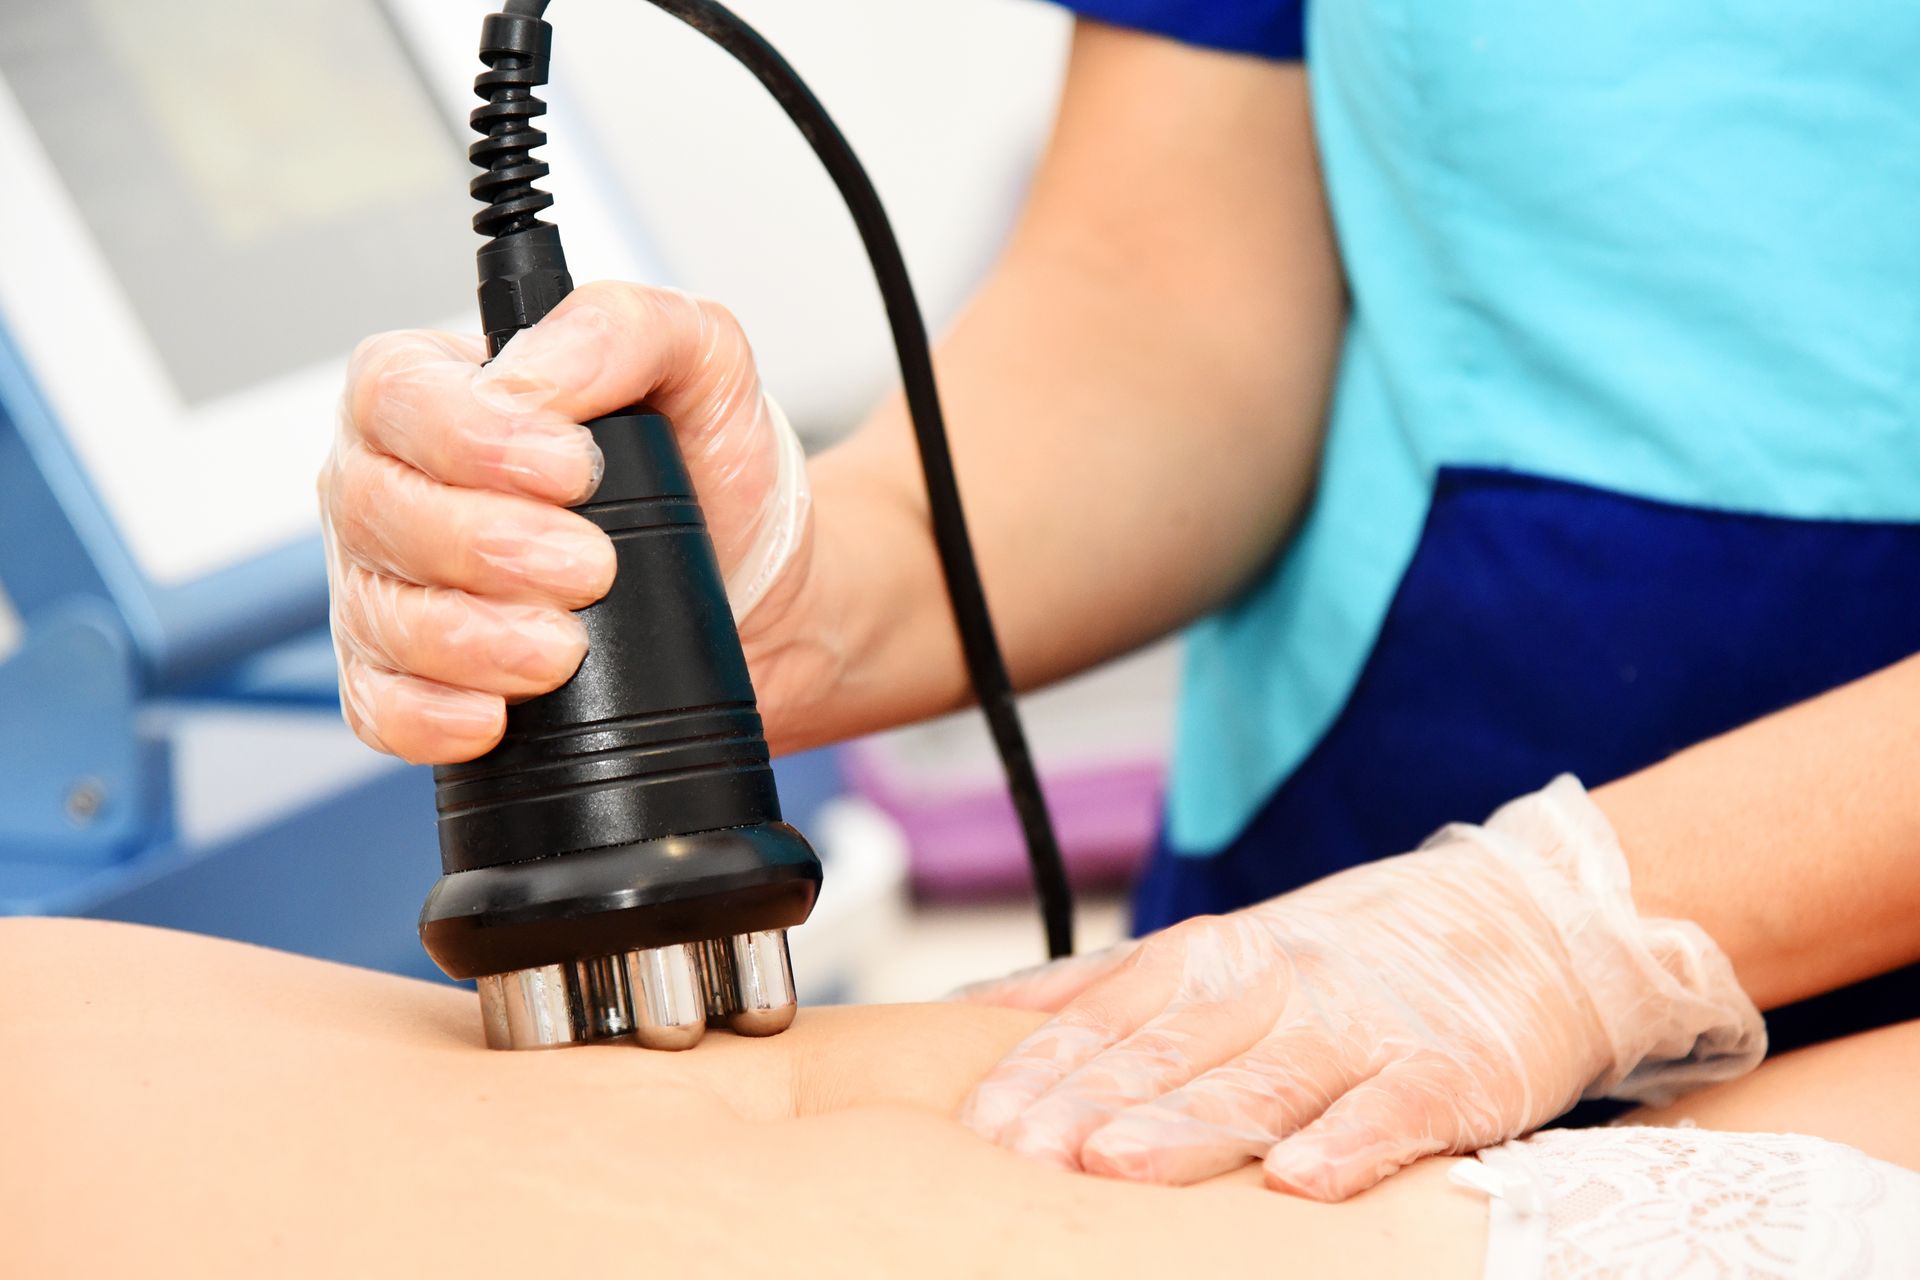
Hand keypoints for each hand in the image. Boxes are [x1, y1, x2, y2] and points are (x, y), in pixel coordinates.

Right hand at [319, 283, 822, 762]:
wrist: (756, 589)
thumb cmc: (711, 470)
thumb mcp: (701, 360)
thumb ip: (623, 328)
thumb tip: (533, 374)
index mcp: (441, 389)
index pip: (396, 394)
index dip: (470, 437)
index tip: (571, 469)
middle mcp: (397, 484)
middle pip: (377, 508)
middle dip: (486, 546)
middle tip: (588, 567)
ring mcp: (394, 588)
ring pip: (378, 615)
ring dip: (471, 640)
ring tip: (562, 648)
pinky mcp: (411, 683)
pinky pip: (380, 707)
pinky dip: (431, 717)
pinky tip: (495, 716)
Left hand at [957, 777, 1764, 1199]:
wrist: (1533, 915)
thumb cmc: (1358, 950)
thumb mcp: (1226, 948)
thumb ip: (1112, 984)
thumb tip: (983, 1011)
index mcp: (1216, 957)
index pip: (1110, 1013)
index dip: (1043, 1067)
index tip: (976, 1121)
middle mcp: (1278, 983)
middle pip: (1168, 1049)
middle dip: (1085, 1102)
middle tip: (1015, 1153)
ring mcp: (1365, 1025)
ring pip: (1264, 1078)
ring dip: (1188, 1123)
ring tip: (1116, 1164)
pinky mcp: (1454, 1069)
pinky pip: (1397, 1109)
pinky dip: (1350, 1143)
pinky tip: (1301, 1181)